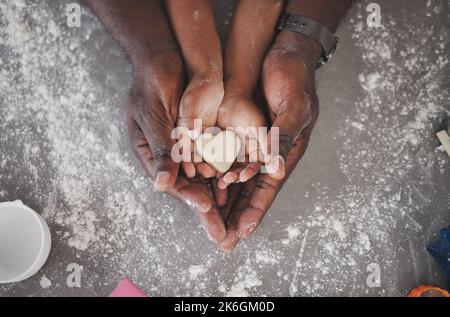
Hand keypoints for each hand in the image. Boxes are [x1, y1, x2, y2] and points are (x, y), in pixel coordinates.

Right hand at [125, 53, 225, 241]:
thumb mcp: (152, 115)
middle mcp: (171, 158)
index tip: (208, 210)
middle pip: (192, 189)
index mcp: (152, 156)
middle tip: (225, 238)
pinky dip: (227, 176)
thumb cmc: (151, 84)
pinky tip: (239, 189)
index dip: (191, 198)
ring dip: (221, 202)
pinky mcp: (202, 140)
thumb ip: (160, 149)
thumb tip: (160, 185)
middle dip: (208, 214)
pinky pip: (216, 162)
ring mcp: (187, 150)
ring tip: (236, 223)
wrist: (164, 60)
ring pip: (206, 180)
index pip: (173, 183)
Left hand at [218, 40, 320, 250]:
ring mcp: (251, 144)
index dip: (256, 210)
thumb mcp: (293, 107)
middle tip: (224, 241)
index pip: (268, 188)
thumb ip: (283, 137)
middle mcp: (267, 153)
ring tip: (211, 223)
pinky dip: (215, 175)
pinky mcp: (237, 131)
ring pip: (235, 179)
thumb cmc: (293, 78)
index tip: (242, 232)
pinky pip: (224, 158)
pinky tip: (205, 189)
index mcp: (285, 151)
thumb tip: (276, 170)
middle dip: (237, 216)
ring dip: (224, 202)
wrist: (280, 51)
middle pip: (250, 191)